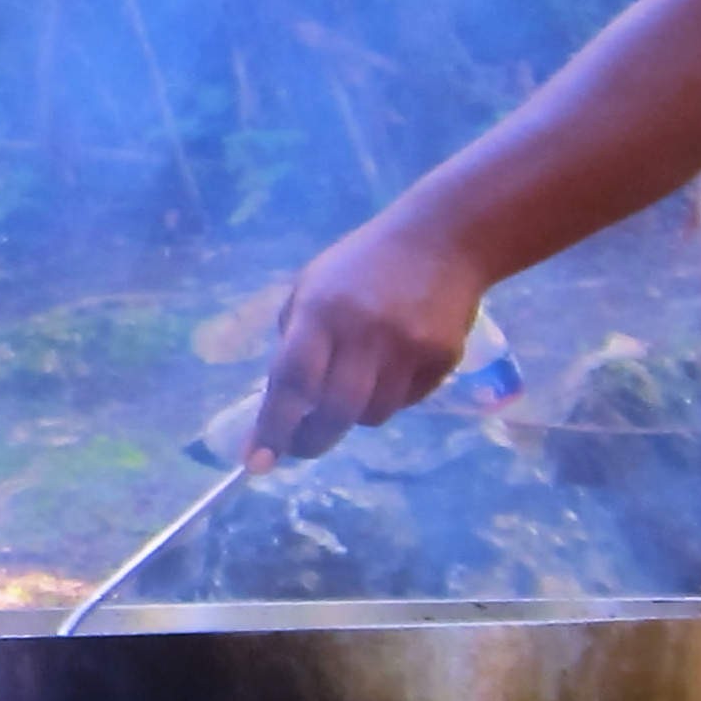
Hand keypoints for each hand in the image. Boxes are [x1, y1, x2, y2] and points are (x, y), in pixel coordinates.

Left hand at [253, 210, 491, 461]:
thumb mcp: (312, 288)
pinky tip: (394, 363)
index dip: (274, 425)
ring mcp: (408, 346)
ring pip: (373, 415)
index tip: (257, 462)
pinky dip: (391, 396)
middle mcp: (365, 331)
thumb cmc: (362, 266)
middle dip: (312, 440)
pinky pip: (407, 401)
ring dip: (354, 414)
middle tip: (301, 445)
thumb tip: (280, 406)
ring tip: (356, 381)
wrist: (443, 238)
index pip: (292, 379)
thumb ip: (295, 342)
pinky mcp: (442, 357)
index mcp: (321, 310)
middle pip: (335, 412)